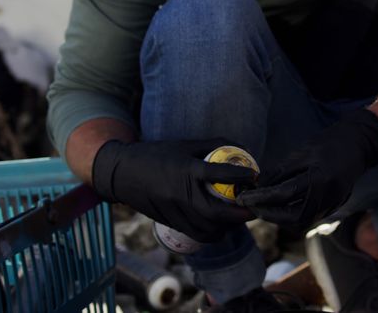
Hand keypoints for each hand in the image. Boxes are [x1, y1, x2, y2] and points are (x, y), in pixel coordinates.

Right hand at [91, 138, 256, 241]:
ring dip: (227, 227)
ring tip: (238, 219)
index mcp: (185, 169)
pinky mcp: (169, 222)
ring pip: (207, 228)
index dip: (241, 176)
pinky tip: (221, 226)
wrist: (122, 173)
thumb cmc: (157, 155)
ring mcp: (173, 210)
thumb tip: (243, 149)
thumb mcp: (185, 144)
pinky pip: (195, 233)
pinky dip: (212, 233)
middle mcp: (180, 193)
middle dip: (239, 214)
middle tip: (253, 210)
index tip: (255, 176)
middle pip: (215, 212)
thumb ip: (213, 145)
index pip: (219, 174)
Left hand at [237, 109, 377, 227]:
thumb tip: (257, 186)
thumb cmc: (329, 144)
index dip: (260, 198)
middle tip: (253, 206)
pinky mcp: (334, 206)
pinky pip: (310, 217)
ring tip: (265, 207)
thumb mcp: (301, 153)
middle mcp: (327, 196)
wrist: (358, 145)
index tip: (243, 198)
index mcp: (319, 179)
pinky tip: (282, 207)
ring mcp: (333, 203)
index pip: (283, 194)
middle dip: (270, 215)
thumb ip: (280, 172)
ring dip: (280, 218)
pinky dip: (293, 215)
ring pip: (301, 222)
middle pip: (292, 218)